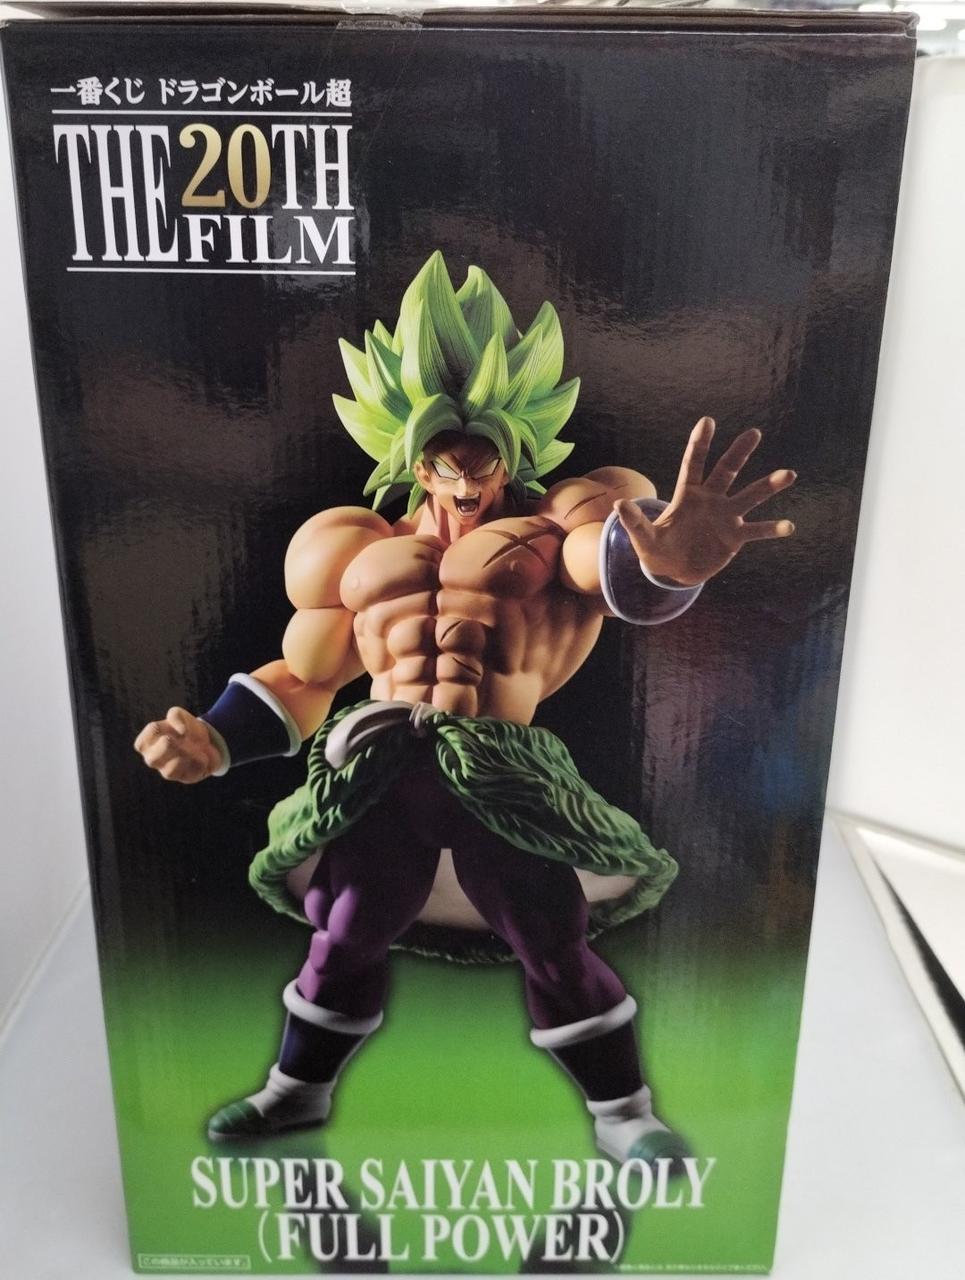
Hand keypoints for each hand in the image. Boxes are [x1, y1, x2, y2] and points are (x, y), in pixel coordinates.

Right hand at [134, 706, 222, 783]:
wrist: (208, 740)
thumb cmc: (186, 727)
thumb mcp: (180, 715)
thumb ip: (175, 716)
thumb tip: (181, 731)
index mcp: (148, 744)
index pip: (142, 743)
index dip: (160, 732)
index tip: (180, 729)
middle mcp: (154, 759)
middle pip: (153, 759)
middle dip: (171, 747)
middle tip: (185, 740)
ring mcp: (166, 771)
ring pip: (169, 771)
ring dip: (187, 756)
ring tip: (196, 748)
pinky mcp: (184, 777)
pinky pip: (188, 774)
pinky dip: (199, 762)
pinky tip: (203, 756)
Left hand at [615, 417, 795, 585]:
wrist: (674, 570)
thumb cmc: (657, 550)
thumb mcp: (643, 539)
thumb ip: (634, 522)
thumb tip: (618, 504)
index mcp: (687, 495)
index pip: (693, 464)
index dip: (700, 444)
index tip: (708, 421)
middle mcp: (710, 499)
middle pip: (727, 471)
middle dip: (739, 452)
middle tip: (754, 433)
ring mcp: (725, 516)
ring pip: (749, 496)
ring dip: (768, 485)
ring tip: (788, 474)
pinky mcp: (735, 537)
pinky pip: (757, 530)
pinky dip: (772, 529)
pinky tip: (789, 526)